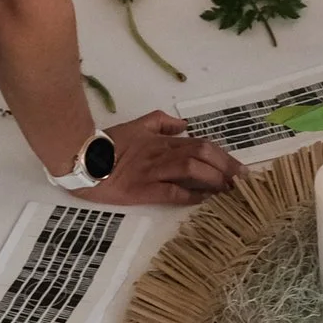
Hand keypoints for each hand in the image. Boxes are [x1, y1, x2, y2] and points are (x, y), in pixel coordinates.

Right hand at [75, 112, 242, 206]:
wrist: (79, 157)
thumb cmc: (107, 144)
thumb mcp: (136, 125)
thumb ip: (160, 122)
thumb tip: (184, 125)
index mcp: (162, 139)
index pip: (200, 144)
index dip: (223, 156)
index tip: (240, 168)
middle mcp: (161, 153)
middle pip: (201, 154)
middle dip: (226, 167)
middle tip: (243, 181)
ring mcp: (152, 171)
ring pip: (191, 170)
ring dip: (213, 180)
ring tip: (229, 191)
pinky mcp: (141, 189)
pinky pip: (171, 192)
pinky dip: (191, 196)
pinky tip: (205, 200)